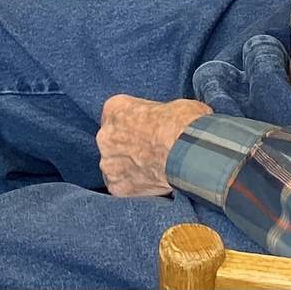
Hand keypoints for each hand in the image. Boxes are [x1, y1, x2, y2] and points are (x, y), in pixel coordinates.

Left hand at [96, 95, 210, 196]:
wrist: (185, 151)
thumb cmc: (180, 123)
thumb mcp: (166, 104)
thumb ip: (151, 114)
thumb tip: (160, 122)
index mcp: (114, 108)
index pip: (116, 114)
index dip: (132, 122)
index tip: (144, 128)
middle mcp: (105, 135)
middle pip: (111, 140)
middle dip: (126, 145)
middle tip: (148, 149)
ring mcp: (108, 163)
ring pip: (113, 164)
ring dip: (127, 166)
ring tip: (151, 167)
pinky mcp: (116, 186)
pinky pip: (120, 185)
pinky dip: (132, 184)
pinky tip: (149, 180)